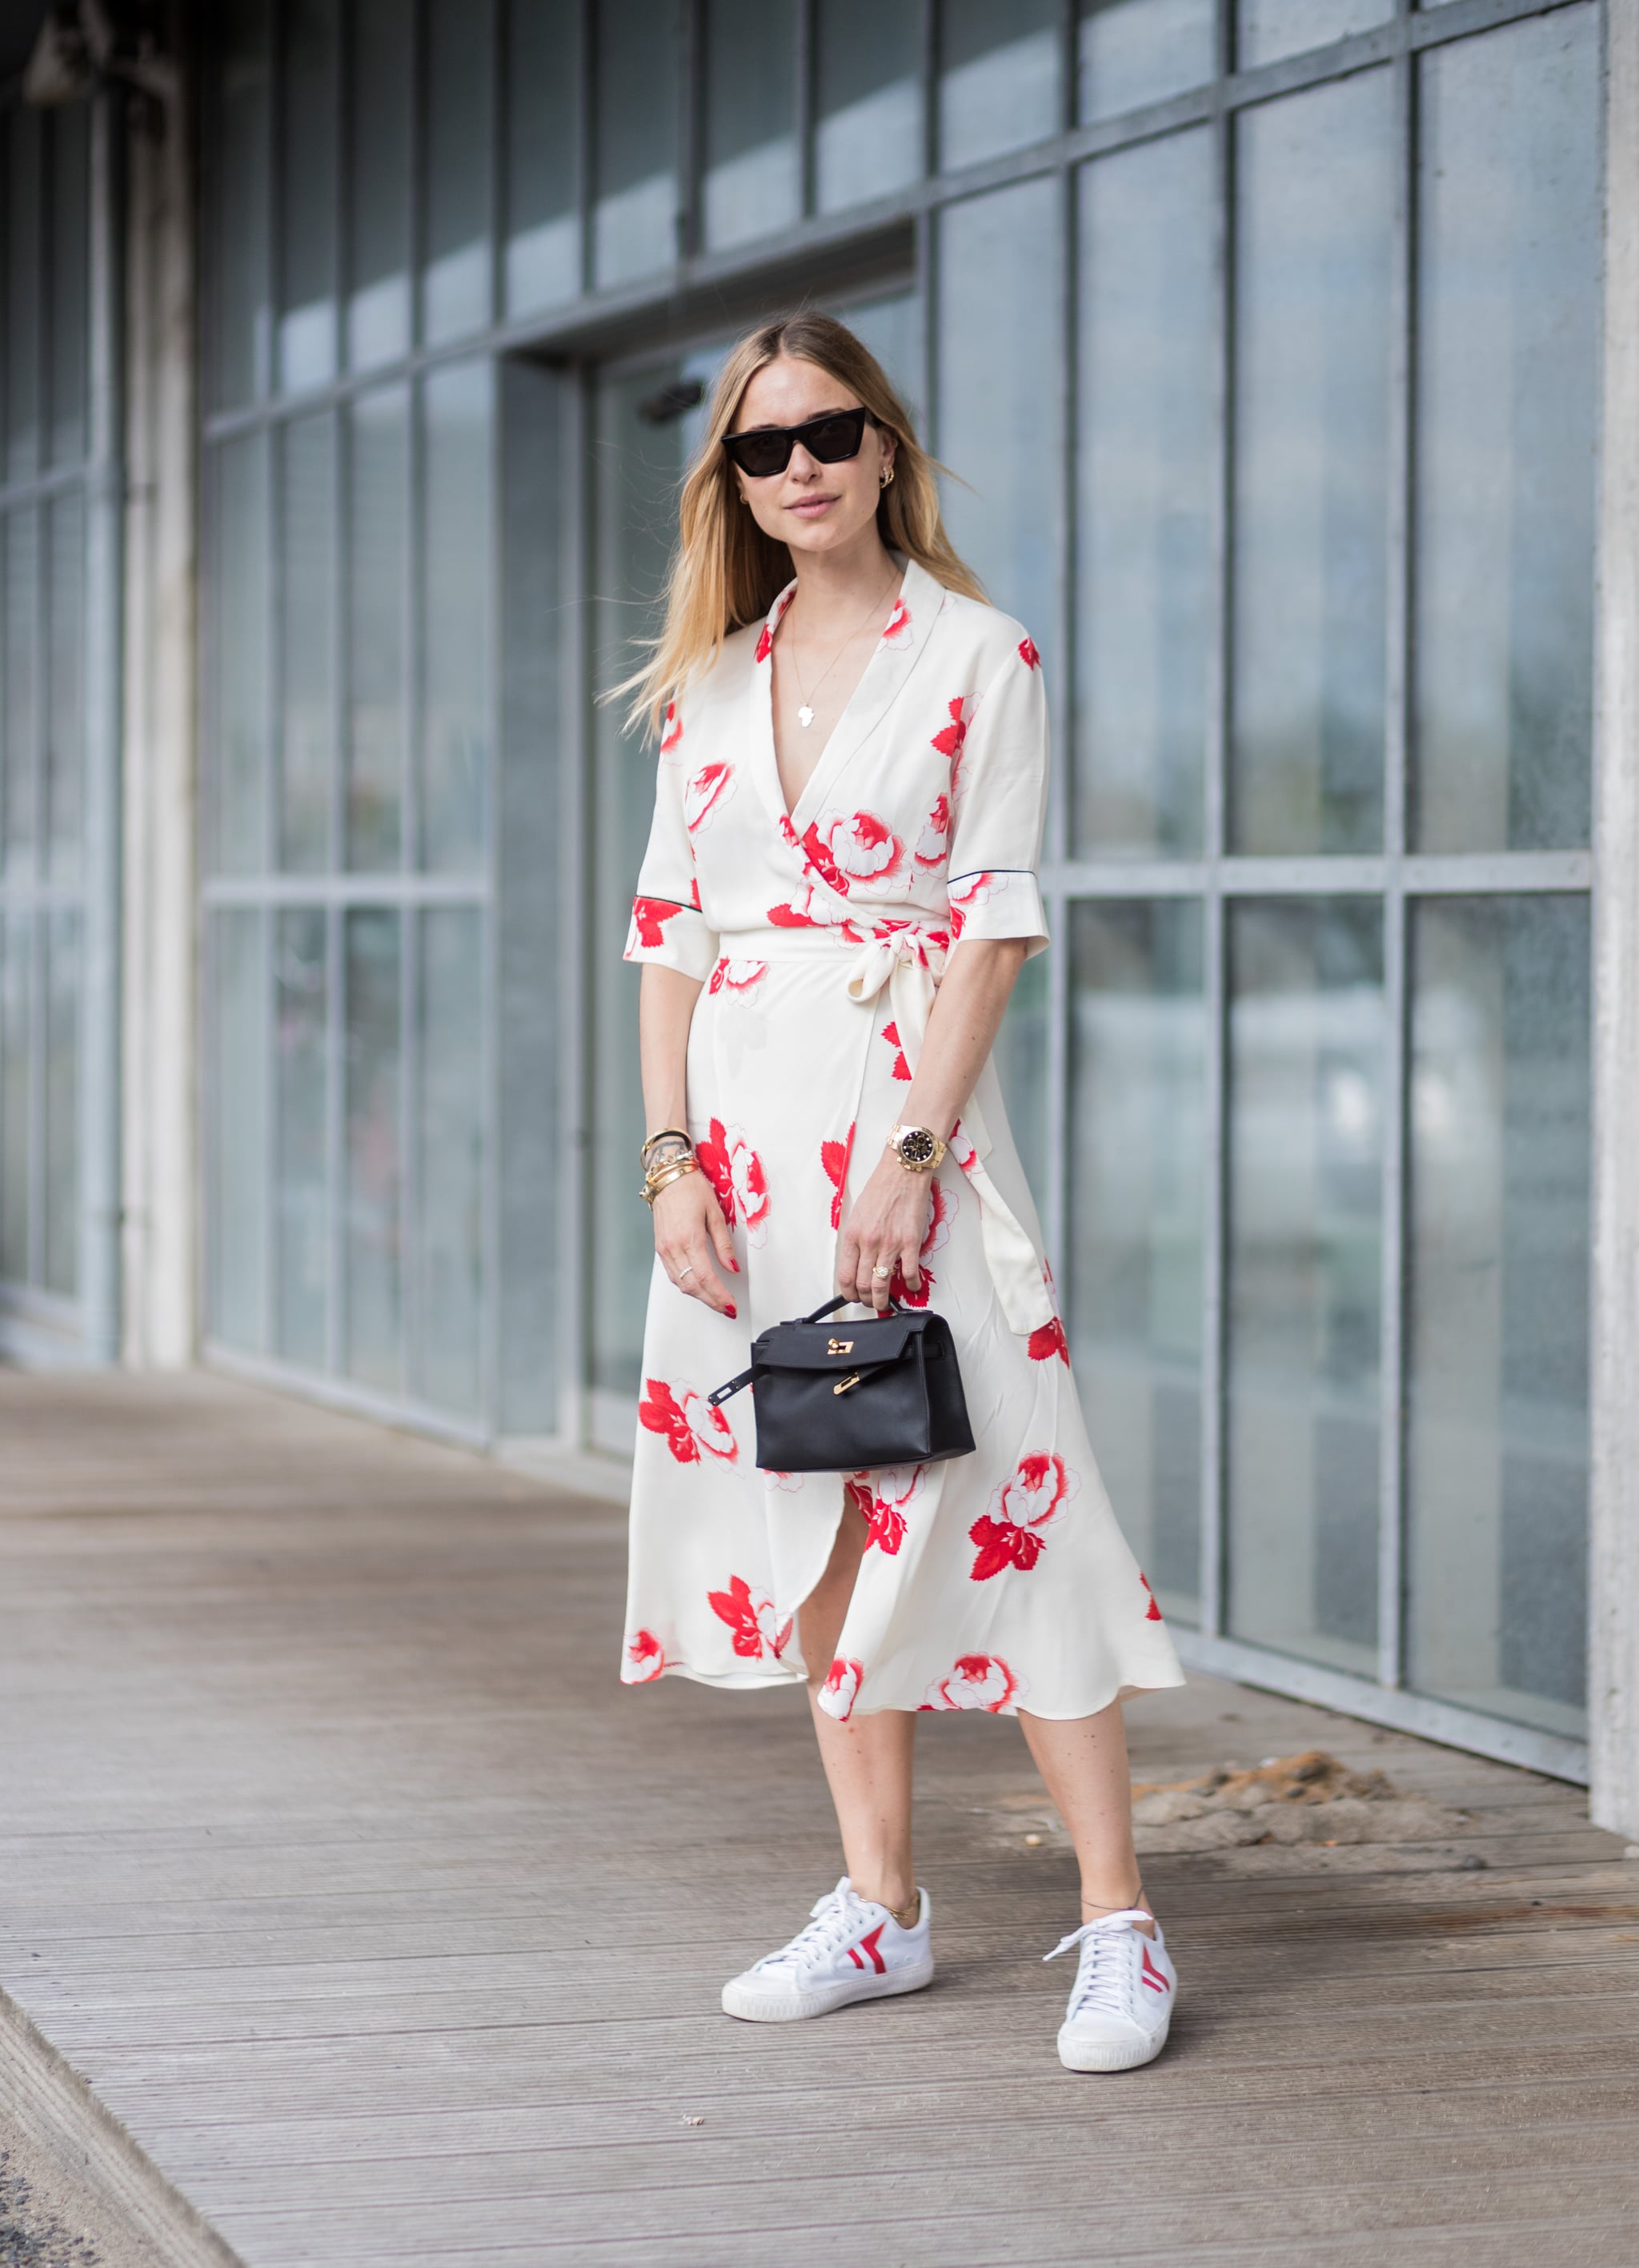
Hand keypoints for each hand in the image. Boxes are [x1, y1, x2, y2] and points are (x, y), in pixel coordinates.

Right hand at [651, 1171, 738, 1317]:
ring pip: (680, 1284)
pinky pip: (672, 1275)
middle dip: (711, 1301)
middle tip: (726, 1308)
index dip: (719, 1295)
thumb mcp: (715, 1213)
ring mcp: (664, 1249)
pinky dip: (686, 1285)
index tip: (731, 1305)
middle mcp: (674, 1247)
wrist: (668, 1177)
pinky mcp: (660, 1248)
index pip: (706, 1277)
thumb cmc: (692, 1189)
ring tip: (715, 1301)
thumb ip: (724, 1245)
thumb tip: (733, 1268)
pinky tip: (698, 1287)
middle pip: (692, 1286)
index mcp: (689, 1238)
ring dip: (699, 1296)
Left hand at [836, 1152, 932, 1311]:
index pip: (845, 1275)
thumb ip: (856, 1239)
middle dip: (866, 1299)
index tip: (853, 1296)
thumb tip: (857, 1261)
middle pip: (863, 1284)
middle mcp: (869, 1242)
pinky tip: (911, 1287)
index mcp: (853, 1235)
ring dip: (884, 1300)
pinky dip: (911, 1286)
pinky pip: (910, 1272)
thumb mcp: (857, 1214)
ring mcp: (890, 1243)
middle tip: (871, 1301)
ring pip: (882, 1284)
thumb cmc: (881, 1189)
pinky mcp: (910, 1242)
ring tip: (886, 1302)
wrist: (902, 1172)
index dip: (848, 1293)